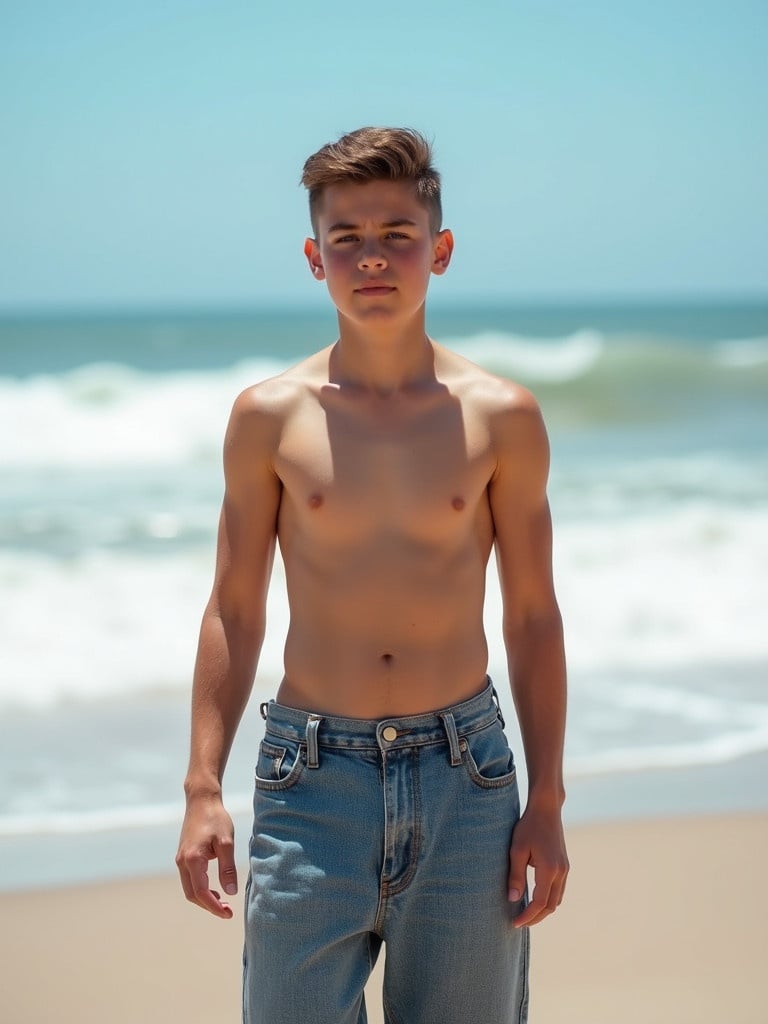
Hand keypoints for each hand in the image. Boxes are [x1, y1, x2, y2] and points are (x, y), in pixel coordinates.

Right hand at [176, 796, 237, 918]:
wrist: (201, 800)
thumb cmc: (216, 818)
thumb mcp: (226, 842)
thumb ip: (227, 868)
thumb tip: (231, 892)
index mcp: (192, 860)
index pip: (201, 893)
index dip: (214, 907)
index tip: (228, 913)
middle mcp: (182, 862)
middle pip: (192, 895)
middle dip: (209, 906)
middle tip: (227, 911)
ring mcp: (181, 859)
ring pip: (189, 888)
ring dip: (204, 898)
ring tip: (223, 902)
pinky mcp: (183, 855)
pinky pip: (189, 879)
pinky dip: (200, 888)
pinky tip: (215, 888)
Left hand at [507, 802, 568, 927]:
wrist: (546, 809)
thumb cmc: (529, 827)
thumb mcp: (517, 850)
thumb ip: (516, 876)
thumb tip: (513, 899)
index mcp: (549, 870)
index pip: (540, 903)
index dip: (527, 916)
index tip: (515, 923)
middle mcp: (561, 872)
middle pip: (551, 906)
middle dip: (536, 917)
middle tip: (520, 922)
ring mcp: (565, 869)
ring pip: (557, 899)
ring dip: (543, 909)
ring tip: (526, 913)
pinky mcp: (564, 865)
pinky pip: (559, 889)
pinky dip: (548, 898)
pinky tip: (535, 898)